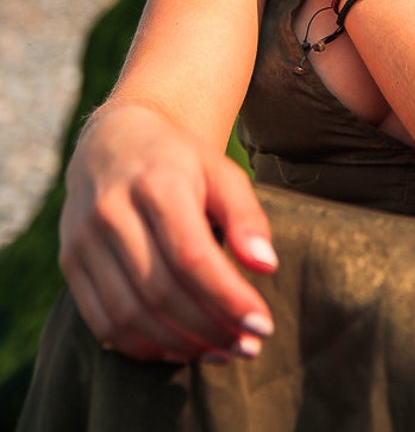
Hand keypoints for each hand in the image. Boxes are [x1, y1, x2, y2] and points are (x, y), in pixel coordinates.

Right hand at [59, 103, 277, 362]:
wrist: (114, 142)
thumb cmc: (179, 162)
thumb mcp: (221, 172)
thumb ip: (246, 216)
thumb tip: (267, 266)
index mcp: (157, 180)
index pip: (192, 255)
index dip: (228, 298)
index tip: (263, 325)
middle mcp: (112, 209)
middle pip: (161, 290)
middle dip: (209, 328)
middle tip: (246, 346)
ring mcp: (84, 237)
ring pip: (129, 313)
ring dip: (179, 345)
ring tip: (219, 351)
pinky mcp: (69, 261)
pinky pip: (102, 322)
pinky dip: (142, 346)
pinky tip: (178, 349)